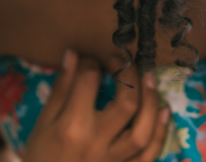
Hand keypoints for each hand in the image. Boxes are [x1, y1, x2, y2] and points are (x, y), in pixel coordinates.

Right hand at [21, 50, 170, 161]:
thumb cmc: (41, 155)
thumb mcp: (44, 121)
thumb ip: (61, 88)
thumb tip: (73, 54)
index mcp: (72, 126)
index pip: (89, 83)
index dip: (91, 63)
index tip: (91, 59)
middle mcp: (96, 142)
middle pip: (126, 104)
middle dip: (130, 76)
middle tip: (124, 62)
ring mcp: (113, 160)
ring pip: (143, 131)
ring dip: (152, 102)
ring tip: (150, 79)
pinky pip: (148, 155)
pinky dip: (160, 133)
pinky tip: (165, 111)